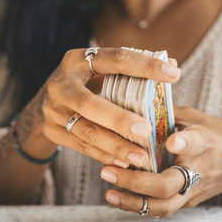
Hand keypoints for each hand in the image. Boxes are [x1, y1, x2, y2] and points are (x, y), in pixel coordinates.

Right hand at [41, 48, 180, 168]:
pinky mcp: (50, 130)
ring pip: (85, 130)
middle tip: (147, 130)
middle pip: (90, 103)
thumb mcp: (101, 71)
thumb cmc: (86, 83)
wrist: (47, 100)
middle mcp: (61, 83)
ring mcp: (53, 108)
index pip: (115, 59)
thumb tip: (172, 65)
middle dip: (119, 119)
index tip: (173, 75)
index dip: (145, 66)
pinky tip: (123, 162)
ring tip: (141, 157)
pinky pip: (80, 145)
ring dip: (114, 145)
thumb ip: (132, 70)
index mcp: (78, 60)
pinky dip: (103, 155)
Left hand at [100, 106, 221, 216]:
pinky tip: (115, 198)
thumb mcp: (197, 117)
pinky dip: (137, 206)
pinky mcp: (186, 202)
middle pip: (167, 185)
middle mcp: (199, 170)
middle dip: (135, 182)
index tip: (171, 140)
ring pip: (163, 206)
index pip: (195, 143)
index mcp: (204, 142)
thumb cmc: (216, 135)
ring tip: (108, 193)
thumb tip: (134, 101)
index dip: (183, 143)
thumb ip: (169, 113)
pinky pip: (161, 208)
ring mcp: (193, 191)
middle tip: (107, 172)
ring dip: (132, 202)